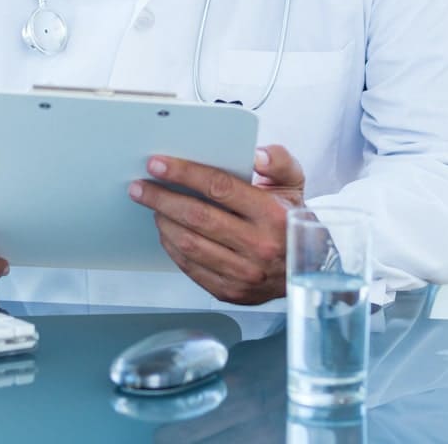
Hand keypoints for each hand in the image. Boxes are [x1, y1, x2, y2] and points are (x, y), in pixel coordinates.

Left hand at [128, 145, 305, 304]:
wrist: (307, 268)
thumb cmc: (290, 221)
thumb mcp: (293, 184)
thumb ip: (278, 160)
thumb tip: (256, 155)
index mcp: (272, 215)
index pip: (219, 187)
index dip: (184, 174)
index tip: (158, 164)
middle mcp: (259, 246)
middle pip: (197, 217)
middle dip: (161, 198)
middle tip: (140, 186)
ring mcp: (243, 273)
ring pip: (189, 244)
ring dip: (163, 222)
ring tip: (152, 206)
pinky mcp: (231, 292)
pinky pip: (191, 267)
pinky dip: (172, 246)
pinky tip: (166, 230)